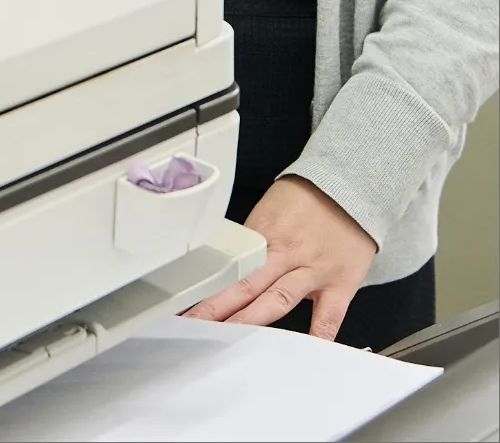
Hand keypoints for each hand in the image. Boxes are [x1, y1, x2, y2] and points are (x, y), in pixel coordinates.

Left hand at [184, 175, 375, 338]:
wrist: (349, 187)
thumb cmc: (307, 198)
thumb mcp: (270, 209)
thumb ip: (253, 239)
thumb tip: (229, 263)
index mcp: (264, 233)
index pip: (230, 264)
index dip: (208, 285)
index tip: (188, 303)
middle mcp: (286, 252)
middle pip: (247, 283)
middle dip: (219, 307)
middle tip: (196, 323)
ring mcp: (313, 270)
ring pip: (279, 299)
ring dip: (252, 320)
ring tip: (229, 337)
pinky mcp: (339, 283)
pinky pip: (327, 316)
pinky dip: (316, 336)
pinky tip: (301, 352)